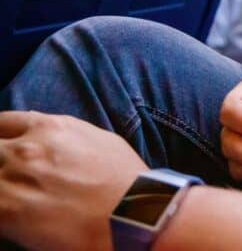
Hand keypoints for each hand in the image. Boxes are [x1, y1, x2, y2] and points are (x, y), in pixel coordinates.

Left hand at [0, 111, 147, 250]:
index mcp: (48, 128)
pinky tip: (15, 214)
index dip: (1, 136)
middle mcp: (25, 149)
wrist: (133, 215)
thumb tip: (42, 131)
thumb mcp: (100, 139)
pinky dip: (1, 209)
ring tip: (16, 196)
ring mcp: (12, 180)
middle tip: (12, 176)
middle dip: (0, 159)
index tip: (4, 146)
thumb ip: (64, 133)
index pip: (2, 123)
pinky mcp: (6, 212)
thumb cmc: (124, 179)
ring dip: (1, 186)